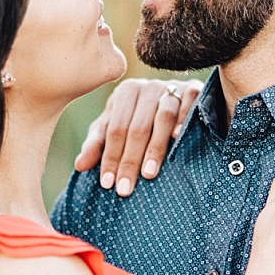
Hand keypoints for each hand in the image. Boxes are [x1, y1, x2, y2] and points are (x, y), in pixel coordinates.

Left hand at [73, 78, 203, 196]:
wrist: (178, 99)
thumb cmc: (140, 119)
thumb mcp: (116, 129)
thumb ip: (98, 145)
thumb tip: (80, 166)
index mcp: (126, 93)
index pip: (115, 129)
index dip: (110, 157)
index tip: (108, 184)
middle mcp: (148, 87)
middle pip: (137, 127)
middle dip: (130, 160)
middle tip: (126, 188)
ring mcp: (173, 86)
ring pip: (163, 117)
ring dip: (155, 147)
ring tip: (148, 174)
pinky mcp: (195, 88)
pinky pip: (189, 103)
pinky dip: (184, 119)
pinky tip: (178, 138)